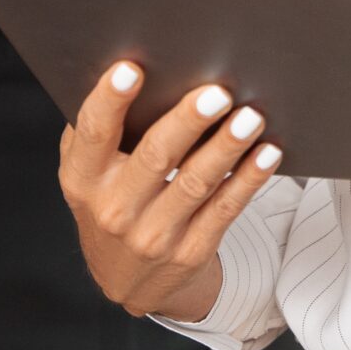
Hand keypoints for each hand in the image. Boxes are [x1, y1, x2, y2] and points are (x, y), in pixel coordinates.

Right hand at [57, 61, 284, 322]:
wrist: (127, 281)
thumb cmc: (110, 203)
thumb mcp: (87, 175)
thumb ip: (96, 131)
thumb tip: (123, 68)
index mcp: (83, 180)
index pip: (93, 133)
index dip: (110, 100)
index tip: (131, 68)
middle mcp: (115, 209)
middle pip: (155, 156)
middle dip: (188, 121)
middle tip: (217, 92)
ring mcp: (154, 235)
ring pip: (197, 183)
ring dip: (227, 147)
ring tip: (251, 117)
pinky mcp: (192, 251)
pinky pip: (225, 208)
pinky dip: (249, 179)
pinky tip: (267, 153)